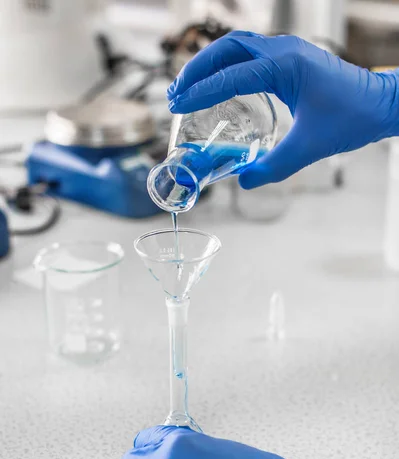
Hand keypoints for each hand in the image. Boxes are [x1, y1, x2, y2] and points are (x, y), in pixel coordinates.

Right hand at [166, 32, 398, 187]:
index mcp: (284, 66)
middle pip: (226, 48)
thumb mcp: (309, 148)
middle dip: (197, 68)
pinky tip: (220, 84)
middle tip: (176, 92)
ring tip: (189, 86)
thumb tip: (244, 180)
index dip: (200, 91)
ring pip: (237, 47)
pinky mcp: (291, 59)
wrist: (380, 104)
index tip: (177, 105)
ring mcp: (287, 51)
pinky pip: (251, 54)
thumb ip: (274, 167)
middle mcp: (283, 50)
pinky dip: (228, 65)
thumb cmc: (352, 118)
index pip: (230, 75)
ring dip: (210, 63)